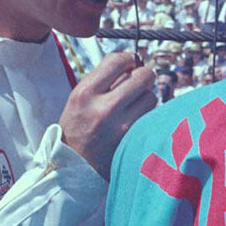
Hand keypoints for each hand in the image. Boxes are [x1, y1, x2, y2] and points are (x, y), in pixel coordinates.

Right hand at [59, 52, 156, 179]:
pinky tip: (135, 120)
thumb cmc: (78, 128)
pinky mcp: (134, 140)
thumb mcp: (79, 99)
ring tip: (133, 105)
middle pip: (142, 75)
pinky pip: (152, 115)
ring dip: (145, 97)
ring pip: (151, 96)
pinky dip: (147, 114)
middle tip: (138, 82)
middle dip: (143, 75)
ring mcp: (122, 126)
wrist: (74, 166)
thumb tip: (134, 61)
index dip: (128, 58)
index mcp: (85, 93)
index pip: (117, 60)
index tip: (129, 64)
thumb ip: (103, 79)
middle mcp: (104, 108)